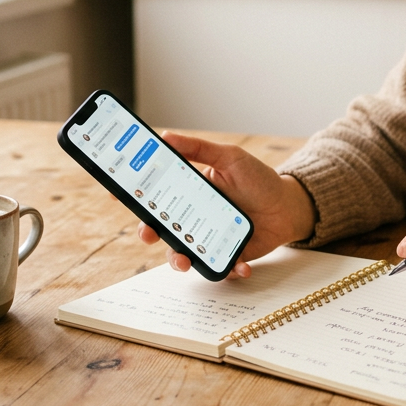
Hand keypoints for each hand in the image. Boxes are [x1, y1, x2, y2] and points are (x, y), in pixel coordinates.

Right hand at [135, 132, 315, 278]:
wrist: (288, 205)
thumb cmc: (258, 179)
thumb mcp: (230, 158)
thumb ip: (200, 149)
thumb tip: (166, 136)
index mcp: (189, 192)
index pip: (155, 194)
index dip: (134, 196)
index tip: (117, 193)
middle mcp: (194, 217)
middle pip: (161, 228)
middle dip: (148, 233)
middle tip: (147, 232)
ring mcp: (208, 238)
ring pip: (183, 254)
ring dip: (179, 260)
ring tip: (185, 260)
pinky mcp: (227, 255)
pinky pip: (221, 267)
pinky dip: (229, 270)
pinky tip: (239, 266)